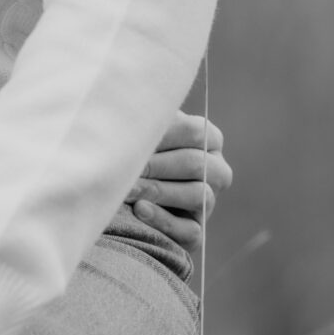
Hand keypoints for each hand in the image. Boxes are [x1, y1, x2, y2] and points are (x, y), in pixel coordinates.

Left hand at [126, 110, 228, 250]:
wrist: (117, 191)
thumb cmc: (131, 148)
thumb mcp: (141, 129)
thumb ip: (146, 118)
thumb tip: (135, 101)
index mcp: (209, 138)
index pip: (195, 132)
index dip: (164, 134)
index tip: (132, 135)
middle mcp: (216, 170)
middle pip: (196, 164)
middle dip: (158, 165)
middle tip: (127, 166)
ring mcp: (208, 203)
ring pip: (199, 195)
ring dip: (160, 191)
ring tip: (130, 188)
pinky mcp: (195, 233)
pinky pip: (190, 230)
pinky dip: (164, 220)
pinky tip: (140, 209)